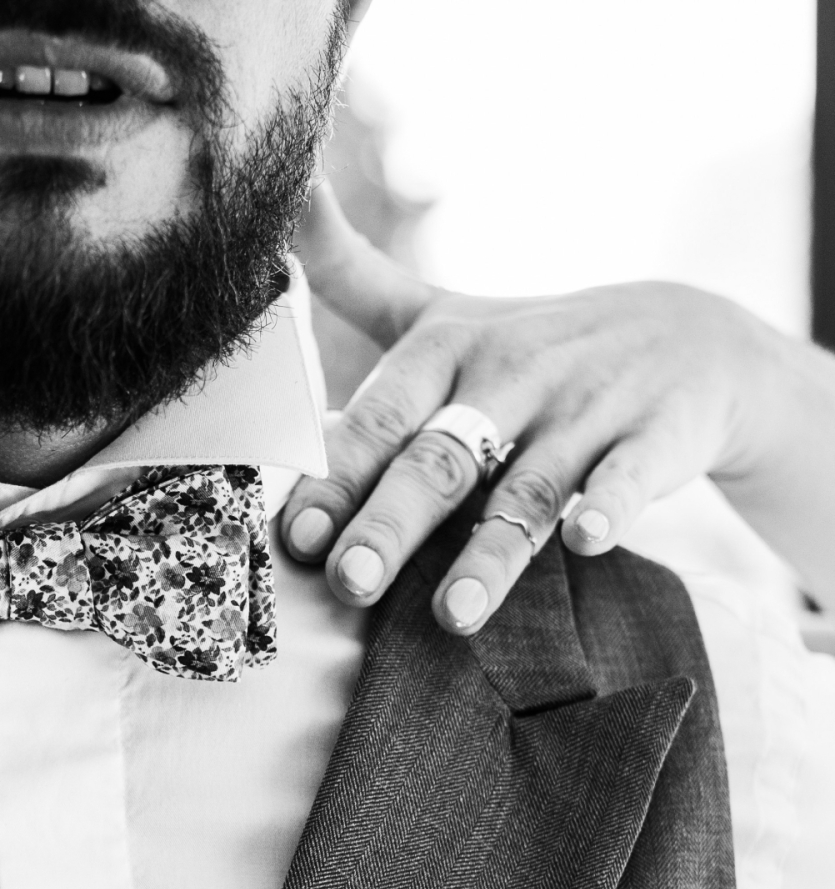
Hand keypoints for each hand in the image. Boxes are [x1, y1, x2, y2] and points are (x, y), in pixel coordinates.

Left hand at [281, 181, 828, 631]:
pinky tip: (587, 541)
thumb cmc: (525, 343)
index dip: (335, 475)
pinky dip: (609, 508)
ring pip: (527, 488)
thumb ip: (348, 273)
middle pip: (440, 458)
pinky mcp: (656, 435)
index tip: (295, 535)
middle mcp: (508, 374)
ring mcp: (584, 407)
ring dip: (490, 552)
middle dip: (391, 522)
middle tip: (349, 582)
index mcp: (442, 350)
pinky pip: (629, 477)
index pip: (378, 419)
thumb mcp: (436, 308)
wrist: (689, 337)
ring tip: (454, 614)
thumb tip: (282, 191)